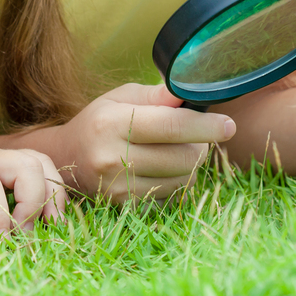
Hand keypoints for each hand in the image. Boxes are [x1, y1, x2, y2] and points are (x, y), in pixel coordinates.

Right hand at [38, 83, 235, 200]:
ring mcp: (118, 187)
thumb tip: (186, 90)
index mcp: (113, 123)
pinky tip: (161, 168)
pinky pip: (170, 196)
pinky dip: (176, 181)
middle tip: (198, 136)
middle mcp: (113, 157)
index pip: (172, 126)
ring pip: (182, 179)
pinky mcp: (124, 205)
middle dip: (201, 145)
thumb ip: (155, 94)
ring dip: (191, 165)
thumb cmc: (99, 120)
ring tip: (176, 150)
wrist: (66, 159)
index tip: (229, 125)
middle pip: (183, 157)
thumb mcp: (120, 97)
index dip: (206, 126)